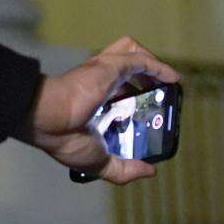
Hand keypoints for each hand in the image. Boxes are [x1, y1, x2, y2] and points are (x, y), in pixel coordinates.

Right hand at [26, 37, 179, 184]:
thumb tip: (150, 170)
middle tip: (160, 97)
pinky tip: (174, 79)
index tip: (150, 113)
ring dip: (153, 63)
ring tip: (168, 82)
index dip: (137, 99)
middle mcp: (101, 84)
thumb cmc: (65, 140)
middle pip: (128, 68)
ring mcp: (105, 72)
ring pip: (132, 52)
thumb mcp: (101, 162)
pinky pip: (140, 60)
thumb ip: (125, 169)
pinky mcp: (110, 65)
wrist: (48, 121)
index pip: (120, 93)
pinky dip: (160, 67)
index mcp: (95, 103)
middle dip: (147, 78)